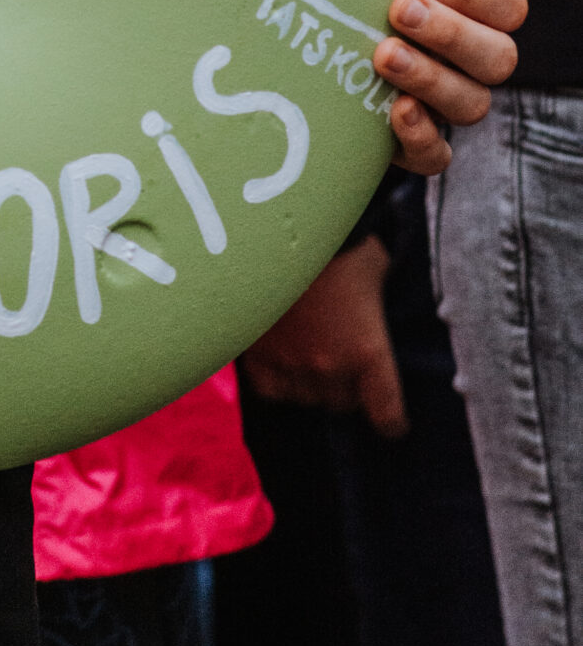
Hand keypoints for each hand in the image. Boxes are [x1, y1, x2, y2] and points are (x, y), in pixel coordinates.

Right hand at [244, 238, 406, 437]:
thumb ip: (376, 298)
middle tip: (344, 364)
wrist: (281, 222)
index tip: (392, 423)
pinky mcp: (255, 349)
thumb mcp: (376, 268)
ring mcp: (288, 359)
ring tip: (310, 359)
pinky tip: (281, 363)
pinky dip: (277, 380)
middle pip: (340, 402)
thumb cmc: (340, 238)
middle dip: (345, 388)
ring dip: (311, 384)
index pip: (386, 413)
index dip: (391, 421)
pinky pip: (268, 387)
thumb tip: (373, 302)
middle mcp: (329, 365)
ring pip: (304, 396)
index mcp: (369, 350)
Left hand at [378, 0, 523, 175]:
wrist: (276, 6)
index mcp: (466, 1)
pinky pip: (436, 156)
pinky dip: (421, 139)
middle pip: (498, 58)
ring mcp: (436, 99)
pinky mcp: (402, 140)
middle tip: (398, 9)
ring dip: (433, 80)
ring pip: (472, 105)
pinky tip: (392, 113)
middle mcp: (461, 54)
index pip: (506, 6)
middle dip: (453, 34)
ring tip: (381, 54)